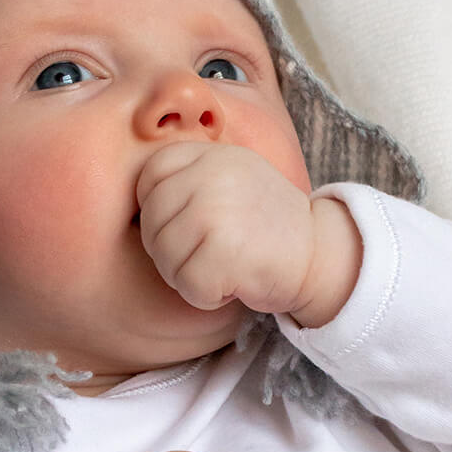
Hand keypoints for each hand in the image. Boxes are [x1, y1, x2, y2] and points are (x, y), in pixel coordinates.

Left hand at [136, 142, 361, 325]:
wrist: (318, 253)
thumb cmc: (265, 223)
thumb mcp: (231, 176)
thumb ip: (189, 175)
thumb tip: (134, 201)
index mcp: (209, 155)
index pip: (148, 177)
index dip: (157, 209)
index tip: (188, 224)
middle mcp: (211, 176)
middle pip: (151, 222)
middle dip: (170, 250)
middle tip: (208, 254)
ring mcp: (217, 212)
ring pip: (164, 257)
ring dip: (187, 276)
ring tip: (222, 266)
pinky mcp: (225, 253)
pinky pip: (188, 286)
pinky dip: (206, 296)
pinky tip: (233, 283)